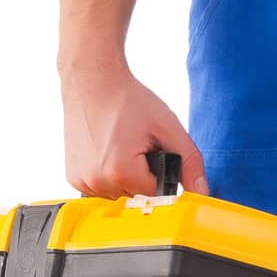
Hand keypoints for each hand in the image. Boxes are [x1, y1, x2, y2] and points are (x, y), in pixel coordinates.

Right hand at [60, 58, 209, 199]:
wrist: (93, 81)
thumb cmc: (127, 99)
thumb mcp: (167, 126)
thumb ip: (189, 160)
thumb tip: (202, 191)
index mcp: (121, 172)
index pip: (156, 193)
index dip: (161, 171)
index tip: (153, 149)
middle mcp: (97, 182)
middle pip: (136, 195)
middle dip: (144, 174)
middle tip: (137, 143)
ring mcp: (82, 181)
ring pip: (119, 194)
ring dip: (126, 177)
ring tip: (123, 145)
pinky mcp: (73, 177)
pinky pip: (101, 187)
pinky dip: (109, 174)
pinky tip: (109, 150)